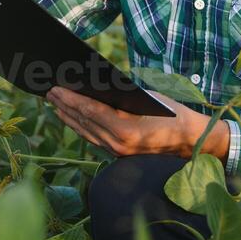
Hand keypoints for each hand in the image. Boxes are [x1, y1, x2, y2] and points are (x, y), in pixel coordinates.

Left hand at [45, 86, 229, 160]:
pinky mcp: (118, 154)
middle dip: (64, 105)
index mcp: (125, 129)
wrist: (191, 141)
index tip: (55, 87)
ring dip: (68, 116)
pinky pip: (93, 138)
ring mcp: (117, 152)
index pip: (90, 111)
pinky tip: (71, 117)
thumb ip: (119, 95)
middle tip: (49, 90)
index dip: (70, 98)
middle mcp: (118, 144)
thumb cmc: (171, 113)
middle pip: (83, 122)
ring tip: (55, 101)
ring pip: (85, 132)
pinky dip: (80, 126)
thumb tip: (91, 84)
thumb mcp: (146, 98)